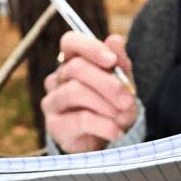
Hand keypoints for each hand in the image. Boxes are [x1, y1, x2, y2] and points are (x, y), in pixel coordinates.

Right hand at [41, 31, 137, 153]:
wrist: (105, 141)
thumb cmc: (112, 105)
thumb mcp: (122, 84)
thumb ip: (120, 63)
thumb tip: (115, 40)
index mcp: (72, 62)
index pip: (70, 41)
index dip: (90, 47)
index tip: (111, 60)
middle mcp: (57, 79)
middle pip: (75, 68)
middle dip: (107, 83)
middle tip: (127, 99)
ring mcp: (52, 101)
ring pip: (74, 92)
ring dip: (105, 105)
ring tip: (121, 117)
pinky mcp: (54, 125)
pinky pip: (80, 120)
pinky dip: (105, 126)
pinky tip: (116, 132)